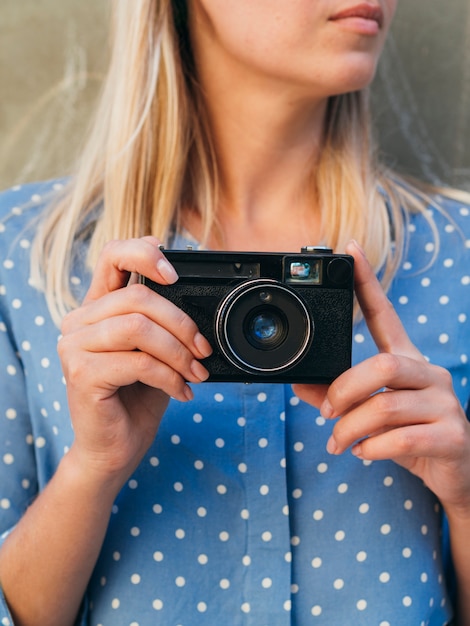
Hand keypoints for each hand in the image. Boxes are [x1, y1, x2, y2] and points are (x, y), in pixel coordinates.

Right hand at [58, 237, 211, 482]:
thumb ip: (164, 324)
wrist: (115, 448)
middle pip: (137, 298)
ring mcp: (75, 347)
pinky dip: (169, 377)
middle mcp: (79, 321)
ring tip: (195, 374)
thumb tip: (197, 306)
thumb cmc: (137, 398)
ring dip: (178, 352)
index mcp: (98, 308)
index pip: (112, 256)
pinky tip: (181, 391)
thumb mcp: (157, 352)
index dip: (144, 253)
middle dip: (181, 324)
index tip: (175, 275)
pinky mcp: (81, 374)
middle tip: (203, 351)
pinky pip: (138, 362)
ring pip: (138, 328)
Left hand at [293, 240, 469, 515]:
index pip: (385, 314)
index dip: (367, 283)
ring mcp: (445, 403)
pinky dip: (373, 449)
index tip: (349, 250)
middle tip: (328, 413)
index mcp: (407, 360)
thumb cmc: (410, 433)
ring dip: (351, 429)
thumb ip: (338, 396)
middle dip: (344, 391)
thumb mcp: (371, 412)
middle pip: (381, 364)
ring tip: (340, 442)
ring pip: (385, 405)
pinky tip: (366, 452)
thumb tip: (298, 383)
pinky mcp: (453, 435)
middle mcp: (429, 373)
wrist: (456, 473)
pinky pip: (401, 438)